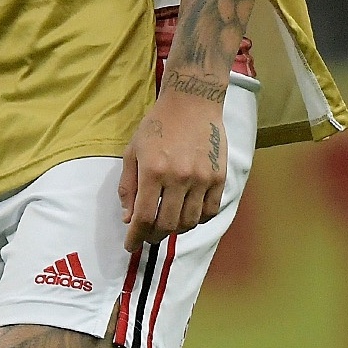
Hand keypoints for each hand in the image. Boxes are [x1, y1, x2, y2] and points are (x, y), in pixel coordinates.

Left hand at [118, 81, 226, 250]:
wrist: (193, 102)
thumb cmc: (158, 125)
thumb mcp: (133, 151)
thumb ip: (128, 187)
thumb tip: (128, 219)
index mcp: (154, 171)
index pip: (144, 217)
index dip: (136, 237)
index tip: (130, 246)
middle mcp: (179, 178)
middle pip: (167, 225)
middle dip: (154, 236)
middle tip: (148, 235)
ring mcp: (202, 178)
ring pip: (190, 222)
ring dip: (176, 229)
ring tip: (167, 224)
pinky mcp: (219, 177)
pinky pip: (210, 211)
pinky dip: (198, 219)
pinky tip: (188, 214)